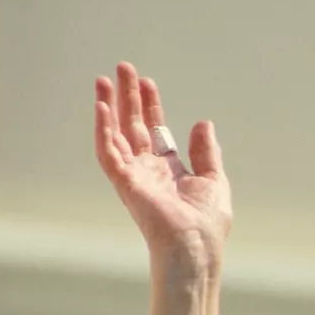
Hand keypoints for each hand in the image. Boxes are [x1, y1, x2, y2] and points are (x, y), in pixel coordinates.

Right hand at [94, 62, 231, 272]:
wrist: (196, 246)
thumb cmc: (207, 223)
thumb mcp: (213, 180)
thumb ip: (206, 152)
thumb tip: (203, 123)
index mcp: (168, 170)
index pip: (154, 131)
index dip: (151, 106)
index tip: (148, 83)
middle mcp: (147, 171)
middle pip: (133, 126)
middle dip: (128, 97)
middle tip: (123, 68)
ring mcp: (134, 176)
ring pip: (115, 134)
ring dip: (109, 107)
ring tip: (104, 80)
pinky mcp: (124, 183)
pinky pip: (108, 153)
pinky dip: (103, 130)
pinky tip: (101, 107)